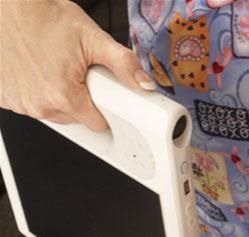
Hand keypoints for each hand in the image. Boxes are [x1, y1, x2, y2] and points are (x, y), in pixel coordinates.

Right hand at [0, 0, 154, 131]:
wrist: (7, 4)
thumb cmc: (43, 16)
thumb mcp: (93, 37)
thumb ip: (124, 64)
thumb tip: (145, 84)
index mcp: (64, 96)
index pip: (98, 124)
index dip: (105, 108)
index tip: (103, 94)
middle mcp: (39, 105)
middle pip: (76, 119)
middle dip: (82, 99)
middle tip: (77, 71)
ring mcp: (20, 103)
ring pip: (53, 113)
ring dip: (59, 96)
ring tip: (56, 67)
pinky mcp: (5, 98)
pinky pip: (30, 104)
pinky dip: (36, 92)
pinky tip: (38, 70)